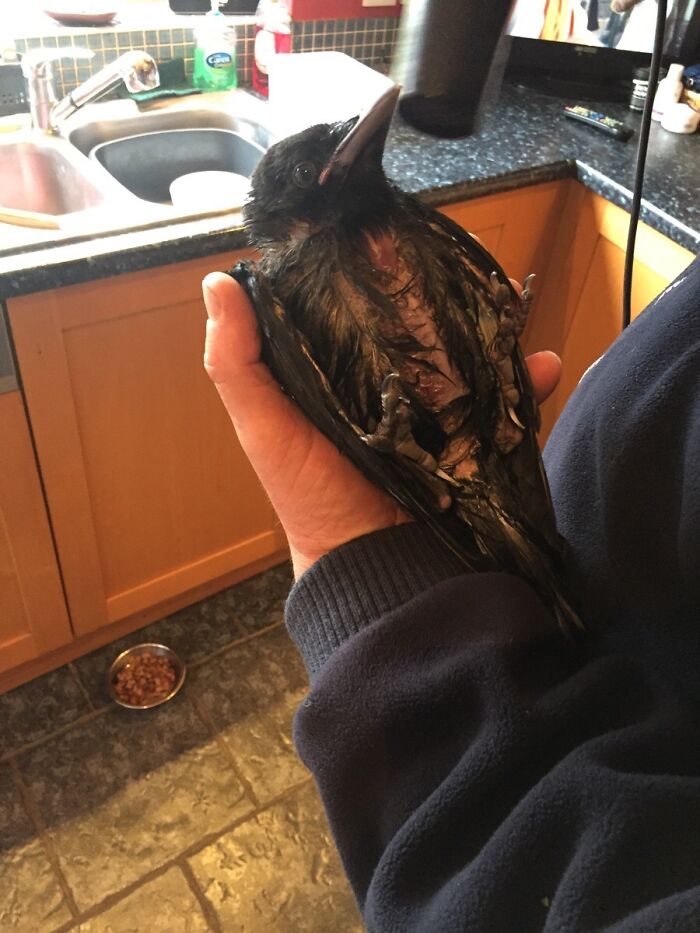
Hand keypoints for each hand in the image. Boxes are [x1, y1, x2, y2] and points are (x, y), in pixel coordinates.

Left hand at [203, 272, 560, 578]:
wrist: (370, 559)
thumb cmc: (308, 493)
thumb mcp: (263, 425)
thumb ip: (238, 363)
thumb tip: (217, 280)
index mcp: (337, 371)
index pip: (354, 310)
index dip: (367, 274)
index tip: (387, 235)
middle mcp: (388, 383)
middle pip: (418, 326)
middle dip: (444, 294)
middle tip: (461, 263)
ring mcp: (434, 409)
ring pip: (467, 354)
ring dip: (493, 329)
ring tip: (510, 300)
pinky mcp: (470, 436)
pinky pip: (504, 400)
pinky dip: (528, 381)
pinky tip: (542, 363)